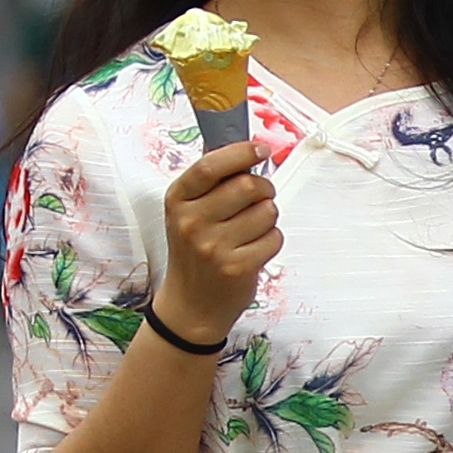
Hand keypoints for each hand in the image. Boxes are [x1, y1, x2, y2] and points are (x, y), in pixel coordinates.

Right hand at [161, 140, 280, 342]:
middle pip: (247, 186)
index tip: (261, 148)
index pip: (210, 166)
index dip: (241, 152)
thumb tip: (246, 148)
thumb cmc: (194, 252)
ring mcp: (214, 246)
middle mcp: (192, 222)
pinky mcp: (238, 267)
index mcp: (178, 200)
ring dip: (268, 216)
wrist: (191, 304)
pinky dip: (271, 240)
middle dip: (264, 188)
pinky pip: (274, 237)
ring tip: (251, 229)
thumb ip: (212, 183)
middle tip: (261, 196)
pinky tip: (254, 249)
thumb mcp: (188, 213)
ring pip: (267, 211)